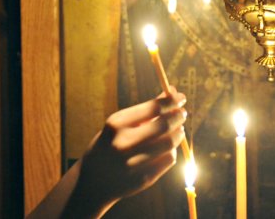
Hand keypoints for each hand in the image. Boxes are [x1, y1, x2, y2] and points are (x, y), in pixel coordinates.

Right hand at [73, 88, 186, 213]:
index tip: (181, 97)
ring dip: (178, 134)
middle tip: (182, 113)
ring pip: (169, 144)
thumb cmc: (109, 144)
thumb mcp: (118, 125)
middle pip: (164, 125)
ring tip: (178, 130)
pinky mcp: (144, 179)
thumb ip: (144, 111)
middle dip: (178, 116)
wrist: (93, 181)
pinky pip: (168, 160)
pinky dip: (172, 150)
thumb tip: (171, 92)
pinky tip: (168, 148)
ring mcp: (133, 163)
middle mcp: (123, 143)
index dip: (171, 101)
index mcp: (116, 124)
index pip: (153, 108)